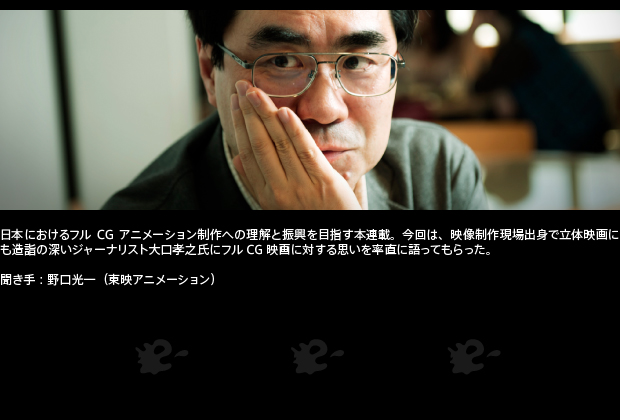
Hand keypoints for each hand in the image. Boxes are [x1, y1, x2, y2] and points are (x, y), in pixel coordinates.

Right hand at [230, 80, 364, 209]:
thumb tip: (236, 158)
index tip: (235, 104)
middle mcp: (279, 192)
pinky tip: (285, 112)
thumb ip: (258, 183)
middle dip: (248, 113)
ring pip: (279, 144)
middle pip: (259, 145)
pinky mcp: (325, 184)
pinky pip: (306, 153)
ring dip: (266, 114)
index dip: (239, 126)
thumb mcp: (278, 206)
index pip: (247, 154)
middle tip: (242, 87)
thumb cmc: (309, 218)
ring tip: (257, 92)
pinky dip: (294, 131)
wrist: (337, 238)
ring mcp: (302, 188)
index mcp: (266, 196)